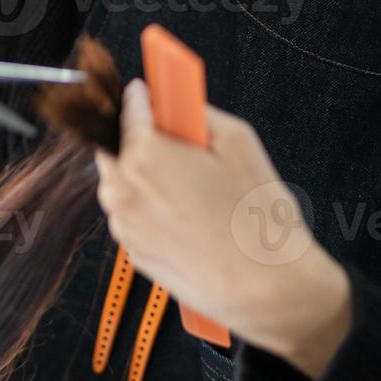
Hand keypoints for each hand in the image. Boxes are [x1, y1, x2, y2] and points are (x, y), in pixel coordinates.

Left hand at [93, 79, 352, 377]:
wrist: (264, 288)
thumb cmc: (255, 215)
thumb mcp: (238, 140)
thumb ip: (195, 113)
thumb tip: (174, 104)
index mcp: (142, 154)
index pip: (127, 108)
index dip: (141, 97)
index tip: (147, 92)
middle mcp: (120, 188)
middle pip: (116, 146)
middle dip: (139, 140)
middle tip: (177, 143)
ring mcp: (122, 223)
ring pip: (122, 183)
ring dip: (143, 176)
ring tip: (192, 188)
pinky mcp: (131, 250)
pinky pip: (133, 215)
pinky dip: (150, 208)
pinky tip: (189, 218)